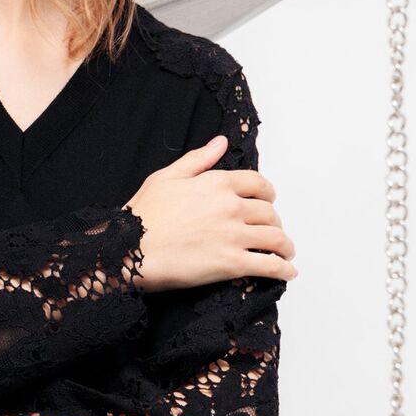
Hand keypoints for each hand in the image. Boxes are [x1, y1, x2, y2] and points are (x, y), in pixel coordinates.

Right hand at [125, 134, 298, 291]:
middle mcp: (231, 207)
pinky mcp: (231, 264)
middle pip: (269, 213)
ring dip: (285, 246)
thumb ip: (198, 159)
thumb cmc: (141, 215)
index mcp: (217, 183)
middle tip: (273, 232)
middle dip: (274, 223)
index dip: (268, 194)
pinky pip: (269, 266)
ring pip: (275, 238)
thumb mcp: (166, 177)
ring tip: (286, 254)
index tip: (268, 202)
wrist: (127, 250)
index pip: (258, 184)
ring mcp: (233, 235)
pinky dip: (284, 270)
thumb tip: (221, 142)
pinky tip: (288, 273)